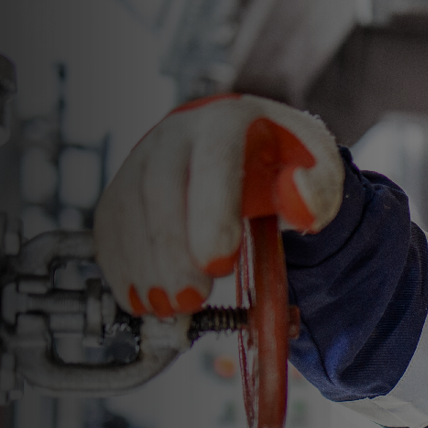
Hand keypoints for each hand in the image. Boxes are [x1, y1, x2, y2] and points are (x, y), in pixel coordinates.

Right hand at [94, 94, 343, 317]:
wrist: (247, 150)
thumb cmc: (285, 163)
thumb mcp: (318, 170)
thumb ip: (317, 190)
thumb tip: (300, 203)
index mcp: (227, 120)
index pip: (213, 158)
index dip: (211, 212)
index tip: (219, 264)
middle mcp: (176, 132)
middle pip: (159, 185)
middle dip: (170, 248)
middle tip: (191, 298)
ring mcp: (143, 157)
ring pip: (126, 207)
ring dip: (142, 264)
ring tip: (168, 307)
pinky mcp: (123, 186)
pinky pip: (109, 224)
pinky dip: (120, 265)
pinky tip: (140, 298)